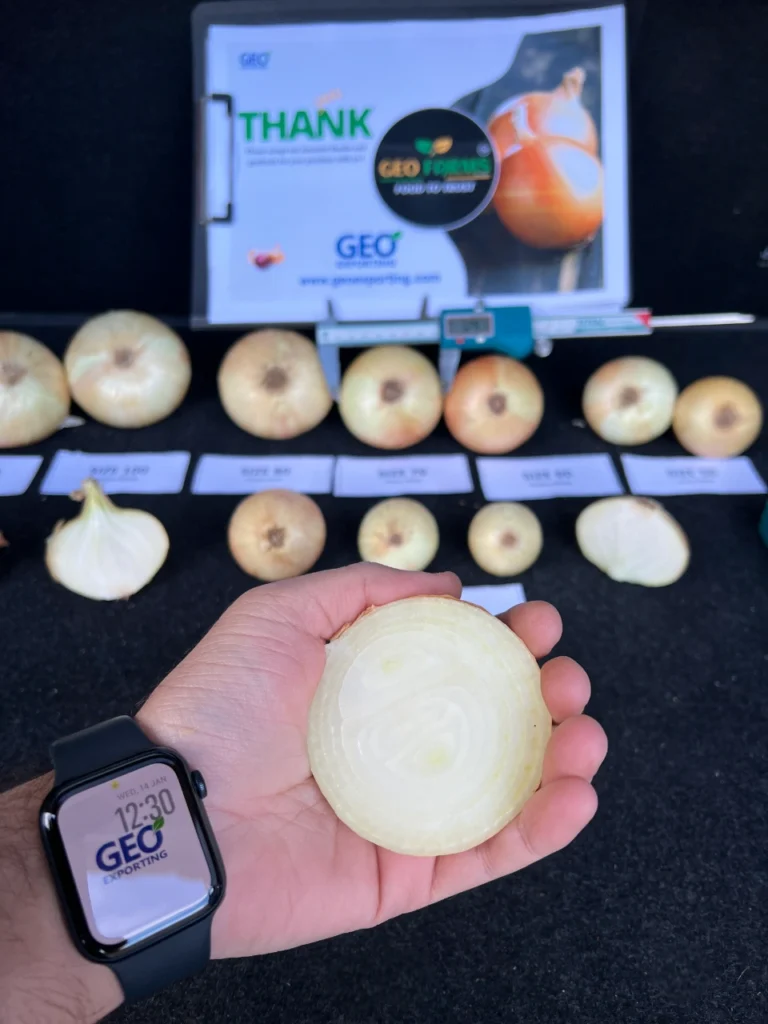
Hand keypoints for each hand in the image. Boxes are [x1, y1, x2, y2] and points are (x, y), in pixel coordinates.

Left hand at [138, 563, 606, 957]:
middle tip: (565, 675)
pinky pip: (490, 854)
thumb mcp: (281, 615)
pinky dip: (544, 830)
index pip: (459, 664)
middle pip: (497, 724)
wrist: (177, 813)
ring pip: (508, 790)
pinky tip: (577, 794)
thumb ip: (362, 591)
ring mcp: (407, 815)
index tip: (536, 619)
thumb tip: (447, 586)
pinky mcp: (410, 875)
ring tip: (586, 731)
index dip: (506, 641)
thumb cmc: (220, 707)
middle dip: (546, 694)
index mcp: (372, 694)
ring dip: (563, 758)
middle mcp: (396, 751)